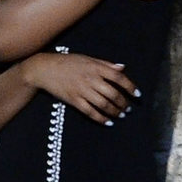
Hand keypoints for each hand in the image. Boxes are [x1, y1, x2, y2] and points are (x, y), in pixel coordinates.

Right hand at [21, 51, 137, 124]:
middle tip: (127, 108)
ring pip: (103, 105)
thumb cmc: (66, 62)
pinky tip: (108, 122)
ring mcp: (81, 91)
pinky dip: (101, 119)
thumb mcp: (87, 58)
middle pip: (113, 94)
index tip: (137, 94)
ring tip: (120, 115)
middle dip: (123, 103)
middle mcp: (90, 79)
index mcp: (95, 68)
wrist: (44, 69)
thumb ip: (105, 64)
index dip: (130, 87)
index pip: (118, 78)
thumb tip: (122, 68)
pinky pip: (90, 112)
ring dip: (115, 112)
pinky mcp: (73, 100)